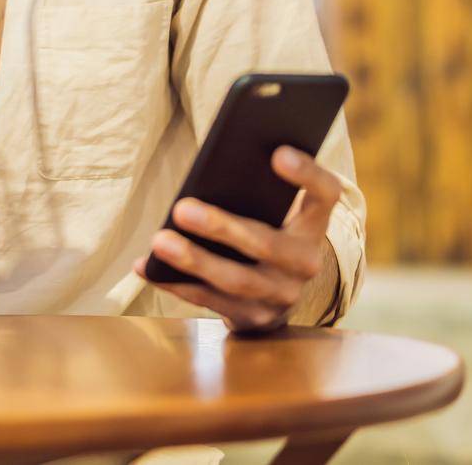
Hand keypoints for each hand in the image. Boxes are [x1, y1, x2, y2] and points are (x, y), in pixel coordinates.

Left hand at [133, 146, 341, 332]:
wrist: (277, 291)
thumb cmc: (265, 228)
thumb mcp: (273, 208)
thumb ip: (257, 187)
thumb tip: (214, 164)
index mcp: (314, 225)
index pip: (324, 195)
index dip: (307, 174)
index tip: (278, 152)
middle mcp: (305, 263)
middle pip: (267, 244)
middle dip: (222, 227)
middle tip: (182, 209)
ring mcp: (281, 296)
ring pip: (236, 280)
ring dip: (194, 261)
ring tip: (160, 241)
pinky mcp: (253, 319)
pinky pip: (210, 302)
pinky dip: (175, 284)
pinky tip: (146, 267)